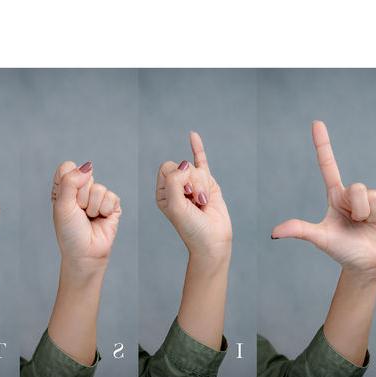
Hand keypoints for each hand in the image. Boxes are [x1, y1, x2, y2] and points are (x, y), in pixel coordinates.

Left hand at [51, 161, 120, 269]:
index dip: (68, 181)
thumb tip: (87, 166)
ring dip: (92, 206)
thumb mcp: (62, 205)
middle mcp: (81, 190)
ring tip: (89, 218)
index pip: (68, 167)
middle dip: (81, 196)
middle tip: (79, 212)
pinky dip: (104, 210)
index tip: (66, 199)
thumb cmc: (70, 232)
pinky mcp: (112, 205)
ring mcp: (97, 197)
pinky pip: (111, 197)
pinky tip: (100, 219)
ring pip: (99, 188)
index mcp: (65, 188)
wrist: (85, 253)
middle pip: (85, 175)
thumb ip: (70, 182)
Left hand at [156, 132, 231, 260]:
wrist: (212, 241)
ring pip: (197, 169)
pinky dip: (197, 148)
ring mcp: (192, 184)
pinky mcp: (208, 184)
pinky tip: (193, 135)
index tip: (184, 194)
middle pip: (182, 166)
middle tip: (195, 200)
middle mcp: (176, 187)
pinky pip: (202, 161)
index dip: (177, 177)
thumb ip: (174, 182)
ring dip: (202, 186)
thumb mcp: (175, 206)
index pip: (166, 168)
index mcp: (163, 192)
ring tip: (203, 203)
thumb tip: (184, 165)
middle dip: (191, 181)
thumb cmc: (192, 228)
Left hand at [272, 121, 375, 275]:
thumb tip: (274, 232)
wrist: (366, 263)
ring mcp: (370, 197)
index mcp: (334, 195)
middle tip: (355, 223)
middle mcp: (352, 193)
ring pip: (371, 193)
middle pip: (356, 187)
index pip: (328, 164)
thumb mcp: (319, 238)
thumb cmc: (340, 249)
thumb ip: (299, 230)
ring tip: (366, 224)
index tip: (316, 122)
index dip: (322, 144)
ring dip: (369, 214)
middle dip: (357, 209)